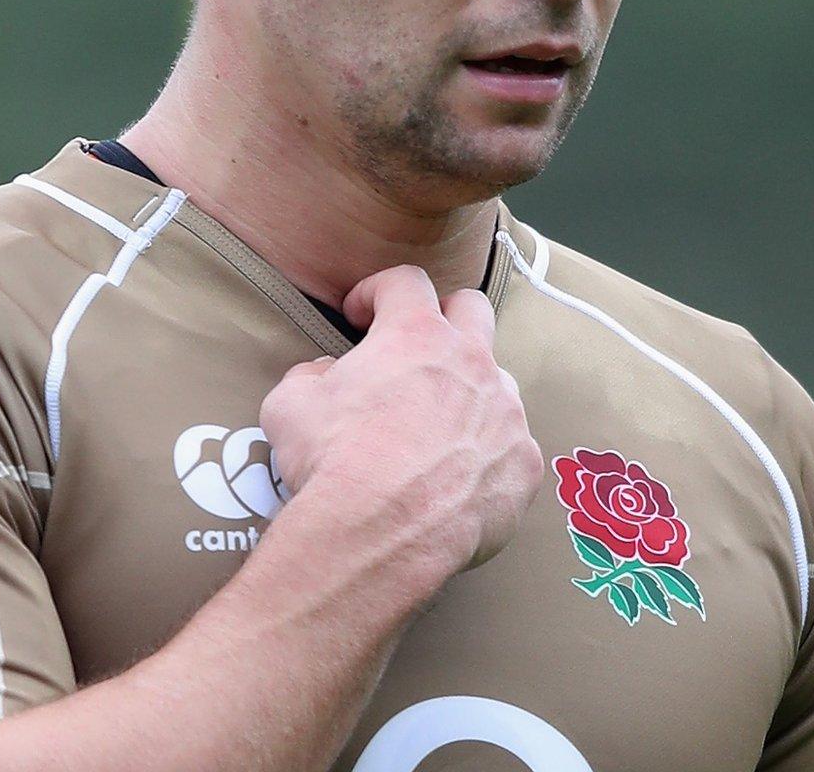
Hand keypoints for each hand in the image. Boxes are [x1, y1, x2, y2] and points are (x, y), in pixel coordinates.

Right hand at [258, 266, 542, 573]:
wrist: (379, 531)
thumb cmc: (332, 463)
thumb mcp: (290, 405)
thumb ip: (311, 377)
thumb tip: (325, 375)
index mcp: (415, 336)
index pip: (405, 282)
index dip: (378, 292)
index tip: (359, 316)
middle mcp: (472, 363)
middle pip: (472, 310)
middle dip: (444, 318)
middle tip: (414, 352)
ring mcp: (506, 412)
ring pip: (497, 383)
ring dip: (468, 395)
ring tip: (434, 431)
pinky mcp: (523, 462)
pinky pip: (512, 447)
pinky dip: (486, 456)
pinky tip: (458, 482)